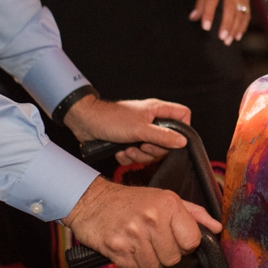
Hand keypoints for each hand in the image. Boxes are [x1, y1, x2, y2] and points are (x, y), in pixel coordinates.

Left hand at [62, 95, 189, 166]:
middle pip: (168, 141)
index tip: (173, 140)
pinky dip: (129, 157)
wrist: (85, 124)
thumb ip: (163, 136)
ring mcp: (141, 132)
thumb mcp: (140, 129)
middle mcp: (151, 121)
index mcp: (157, 110)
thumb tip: (183, 141)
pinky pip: (138, 156)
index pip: (183, 115)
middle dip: (154, 149)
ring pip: (152, 152)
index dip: (183, 129)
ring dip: (139, 156)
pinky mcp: (130, 142)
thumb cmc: (110, 119)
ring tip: (128, 149)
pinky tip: (120, 152)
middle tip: (143, 146)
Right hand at [62, 176, 221, 267]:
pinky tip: (124, 247)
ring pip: (152, 266)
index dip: (184, 243)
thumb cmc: (130, 201)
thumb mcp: (165, 198)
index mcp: (169, 205)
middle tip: (150, 238)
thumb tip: (216, 228)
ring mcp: (133, 234)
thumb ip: (193, 214)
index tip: (173, 237)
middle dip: (163, 252)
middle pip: (173, 258)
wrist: (90, 200)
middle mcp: (153, 218)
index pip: (193, 241)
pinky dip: (128, 262)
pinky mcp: (116, 247)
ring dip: (144, 258)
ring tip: (136, 241)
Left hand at [191, 0, 251, 44]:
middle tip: (222, 38)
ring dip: (235, 28)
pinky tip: (237, 35)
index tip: (206, 27)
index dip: (209, 14)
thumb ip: (200, 1)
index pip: (212, 1)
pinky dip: (243, 26)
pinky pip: (247, 14)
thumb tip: (193, 18)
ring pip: (240, 14)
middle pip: (230, 9)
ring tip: (228, 41)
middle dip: (227, 24)